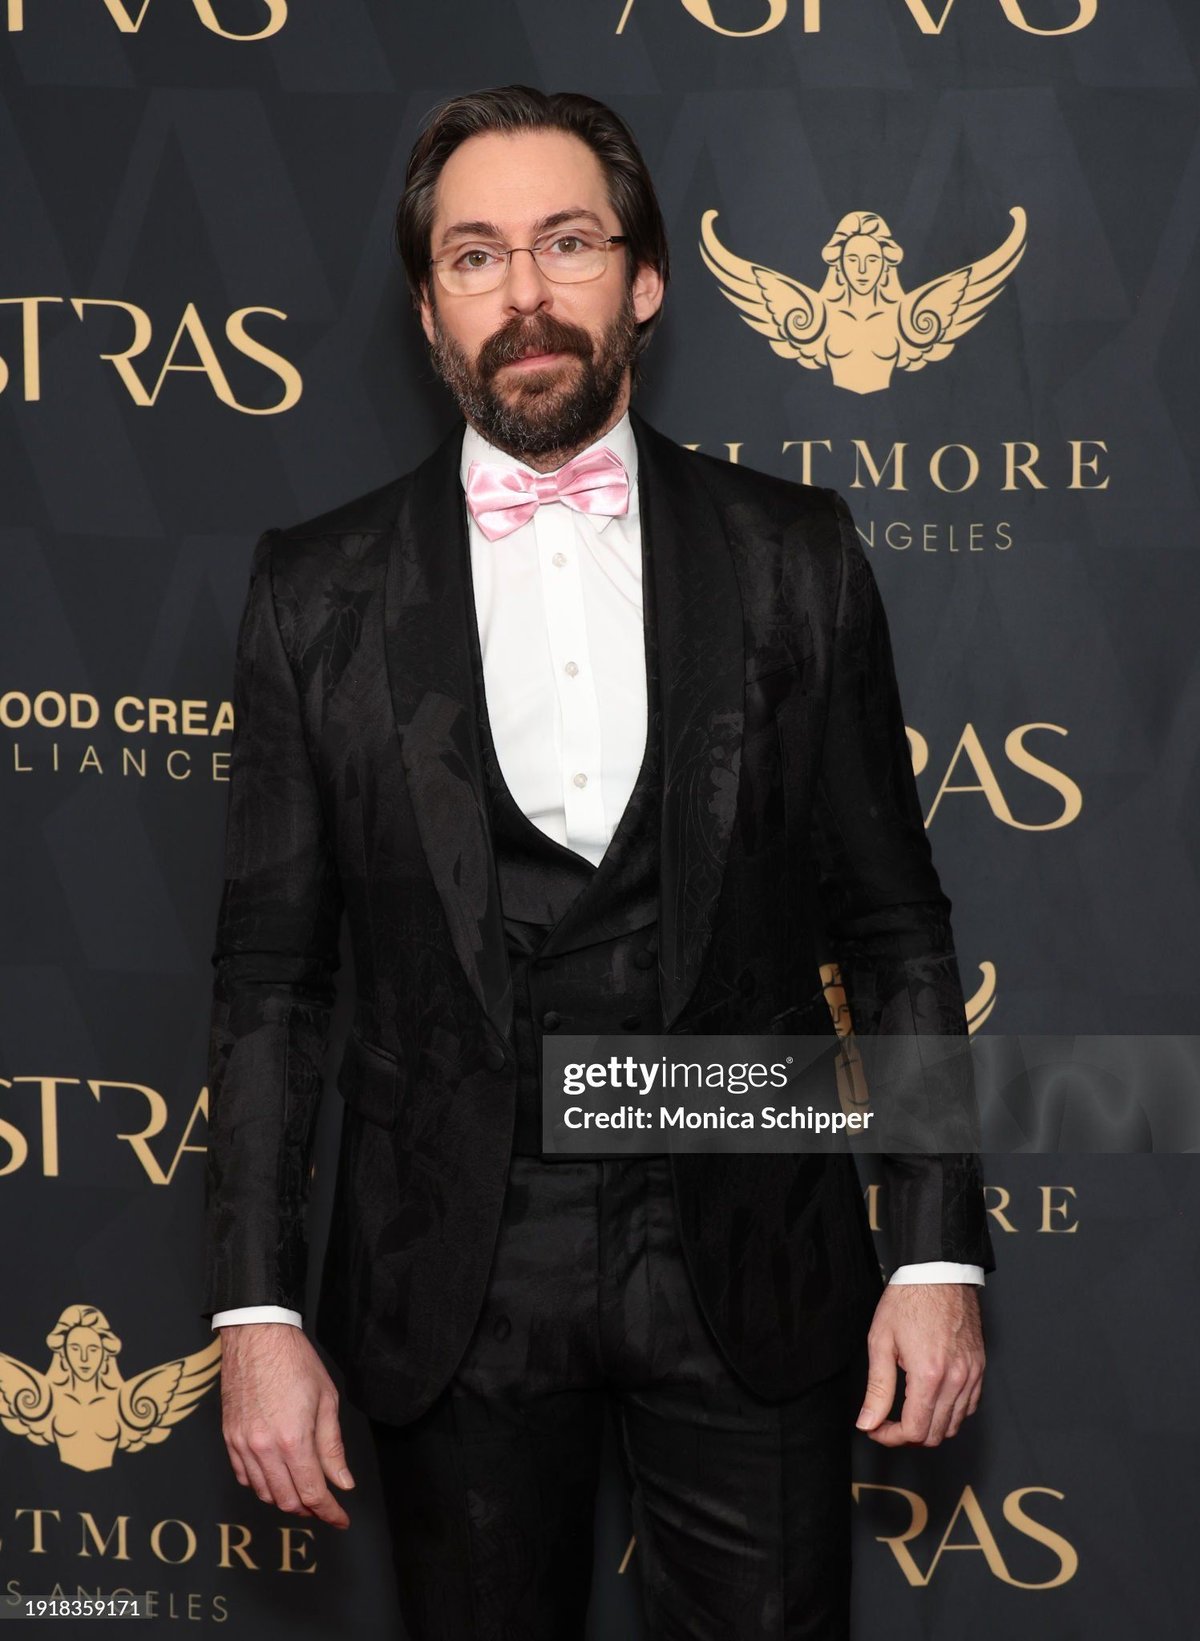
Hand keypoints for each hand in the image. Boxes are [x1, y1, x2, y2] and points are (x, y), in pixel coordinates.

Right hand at [217, 1322, 354, 1527]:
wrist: (257, 1336)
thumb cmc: (295, 1361)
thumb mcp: (326, 1400)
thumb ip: (332, 1447)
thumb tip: (343, 1483)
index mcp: (293, 1440)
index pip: (313, 1493)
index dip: (329, 1512)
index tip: (341, 1519)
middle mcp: (264, 1449)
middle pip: (287, 1500)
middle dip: (309, 1509)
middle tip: (326, 1506)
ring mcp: (242, 1445)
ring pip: (264, 1493)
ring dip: (286, 1500)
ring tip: (304, 1492)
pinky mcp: (229, 1438)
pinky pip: (244, 1477)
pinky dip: (262, 1485)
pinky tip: (276, 1477)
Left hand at [856, 1284, 984, 1446]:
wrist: (938, 1273)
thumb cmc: (908, 1301)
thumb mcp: (881, 1341)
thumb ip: (877, 1388)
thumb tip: (868, 1422)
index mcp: (928, 1375)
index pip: (914, 1430)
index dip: (890, 1437)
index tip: (876, 1428)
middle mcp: (956, 1379)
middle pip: (935, 1434)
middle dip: (907, 1435)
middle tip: (887, 1421)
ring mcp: (972, 1375)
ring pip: (955, 1425)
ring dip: (930, 1427)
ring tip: (908, 1412)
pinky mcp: (980, 1368)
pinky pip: (969, 1407)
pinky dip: (951, 1414)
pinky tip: (932, 1400)